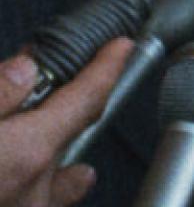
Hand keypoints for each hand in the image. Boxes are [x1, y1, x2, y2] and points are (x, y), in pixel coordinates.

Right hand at [0, 38, 131, 206]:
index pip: (86, 99)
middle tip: (66, 89)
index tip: (121, 47)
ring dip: (59, 169)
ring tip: (66, 160)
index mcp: (26, 154)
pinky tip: (25, 192)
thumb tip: (27, 69)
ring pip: (57, 189)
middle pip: (71, 141)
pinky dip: (38, 197)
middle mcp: (34, 193)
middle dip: (72, 113)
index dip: (107, 68)